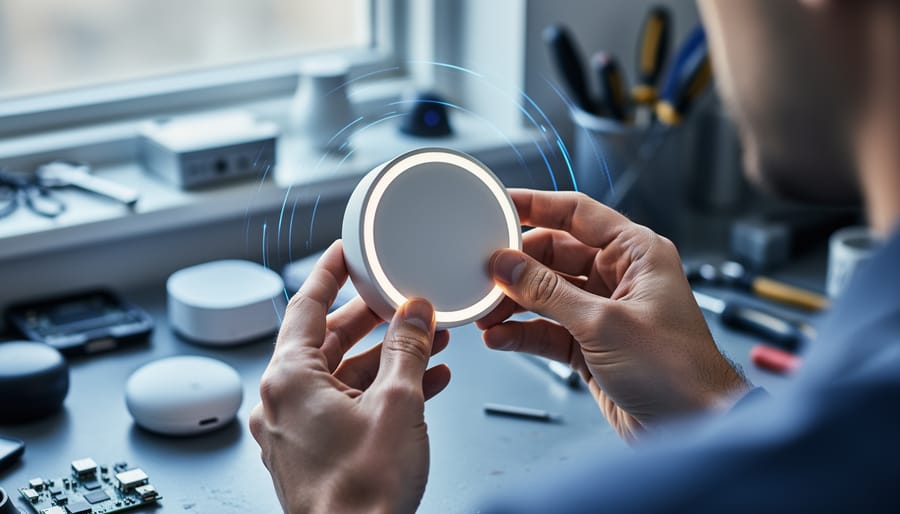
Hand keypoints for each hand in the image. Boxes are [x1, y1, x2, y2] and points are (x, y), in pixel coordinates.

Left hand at [250, 241, 451, 513]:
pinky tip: (424, 382)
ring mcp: (296, 429)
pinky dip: (381, 390)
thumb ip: (407, 349)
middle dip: (372, 319)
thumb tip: (414, 314)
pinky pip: (347, 405)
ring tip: (427, 342)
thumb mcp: (397, 404)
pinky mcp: (314, 451)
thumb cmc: (360, 495)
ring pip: (342, 374)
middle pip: (327, 340)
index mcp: (288, 379)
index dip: (328, 272)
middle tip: (400, 300)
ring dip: (386, 357)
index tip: (344, 252)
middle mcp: (283, 401)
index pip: (304, 305)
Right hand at [478, 190, 749, 441]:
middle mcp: (621, 277)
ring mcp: (605, 312)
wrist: (694, 427)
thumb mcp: (603, 324)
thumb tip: (508, 266)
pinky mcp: (592, 346)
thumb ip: (549, 292)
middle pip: (555, 255)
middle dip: (518, 267)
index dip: (537, 205)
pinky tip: (501, 337)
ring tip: (487, 312)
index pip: (578, 214)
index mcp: (637, 253)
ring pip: (548, 295)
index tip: (501, 204)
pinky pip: (549, 329)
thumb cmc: (678, 371)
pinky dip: (524, 333)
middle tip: (485, 274)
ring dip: (516, 303)